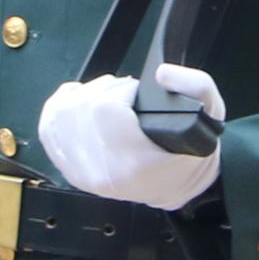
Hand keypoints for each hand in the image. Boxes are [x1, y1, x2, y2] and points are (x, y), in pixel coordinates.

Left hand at [35, 69, 225, 209]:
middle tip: (122, 96)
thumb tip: (162, 74)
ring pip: (59, 116)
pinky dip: (57, 110)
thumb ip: (196, 84)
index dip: (120, 90)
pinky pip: (48, 131)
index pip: (105, 108)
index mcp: (132, 162)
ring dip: (80, 98)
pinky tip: (74, 103)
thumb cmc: (189, 151)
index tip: (135, 93)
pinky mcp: (70, 170)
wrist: (176, 185)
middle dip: (101, 91)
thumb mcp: (210, 113)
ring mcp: (81, 174)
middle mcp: (101, 171)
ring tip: (104, 100)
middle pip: (79, 108)